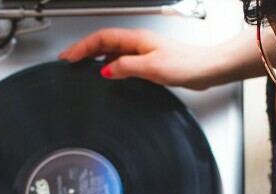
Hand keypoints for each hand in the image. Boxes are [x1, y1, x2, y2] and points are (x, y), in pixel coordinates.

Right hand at [58, 28, 224, 89]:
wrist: (207, 69)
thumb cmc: (186, 64)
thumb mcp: (151, 67)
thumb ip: (126, 67)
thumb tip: (105, 70)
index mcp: (136, 39)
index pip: (101, 38)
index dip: (82, 47)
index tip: (69, 57)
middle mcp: (138, 42)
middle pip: (103, 42)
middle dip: (83, 50)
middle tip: (68, 61)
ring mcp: (143, 51)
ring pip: (112, 50)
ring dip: (94, 57)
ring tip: (81, 67)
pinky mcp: (149, 61)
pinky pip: (121, 59)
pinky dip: (108, 65)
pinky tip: (107, 74)